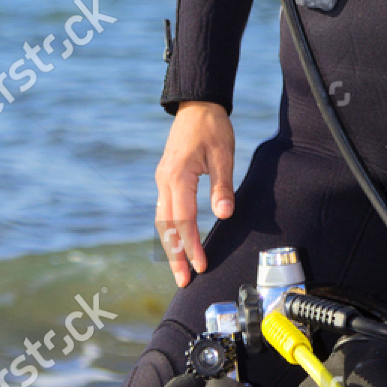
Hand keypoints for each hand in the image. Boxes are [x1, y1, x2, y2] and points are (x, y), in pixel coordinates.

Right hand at [155, 102, 234, 287]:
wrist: (197, 104)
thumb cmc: (213, 127)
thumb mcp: (223, 153)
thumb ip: (222, 185)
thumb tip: (224, 214)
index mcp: (178, 175)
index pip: (183, 219)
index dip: (191, 245)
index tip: (201, 266)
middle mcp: (164, 180)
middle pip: (166, 225)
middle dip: (175, 255)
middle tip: (184, 281)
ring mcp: (162, 179)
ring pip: (162, 220)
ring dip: (171, 246)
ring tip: (180, 269)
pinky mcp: (166, 179)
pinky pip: (165, 210)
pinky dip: (171, 230)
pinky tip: (179, 243)